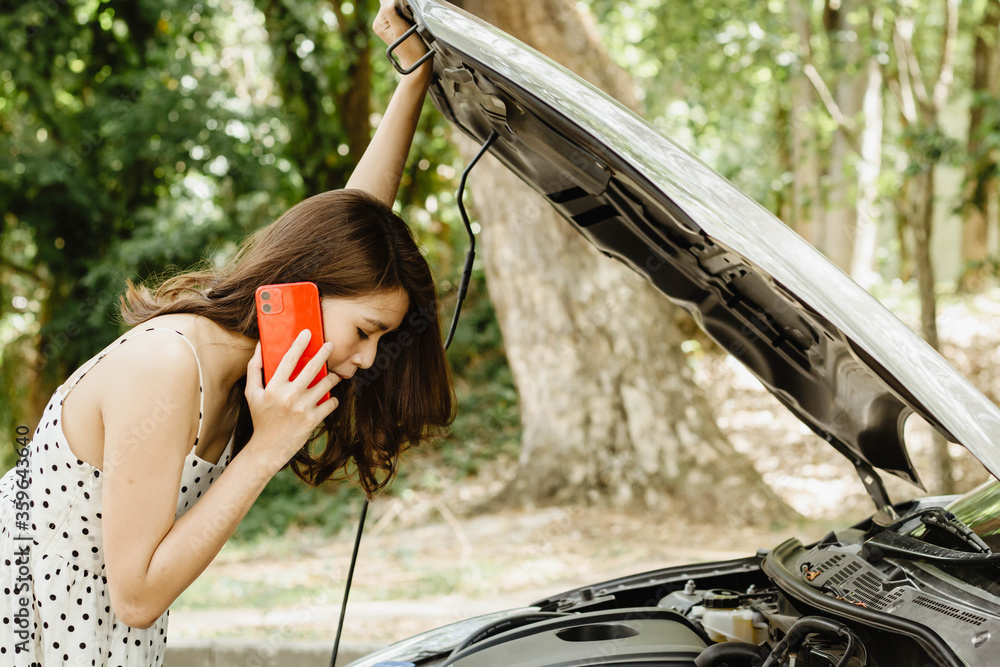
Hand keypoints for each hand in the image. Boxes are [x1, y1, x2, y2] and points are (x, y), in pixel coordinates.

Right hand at [244, 330, 339, 469]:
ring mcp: (302, 408)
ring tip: (333, 375)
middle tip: (330, 344)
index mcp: (273, 387)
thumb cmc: (260, 417)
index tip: (308, 333)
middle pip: (312, 368)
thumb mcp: (251, 393)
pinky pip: (330, 403)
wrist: (268, 448)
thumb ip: (254, 369)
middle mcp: (289, 396)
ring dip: (332, 377)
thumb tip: (259, 346)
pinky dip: (332, 399)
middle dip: (323, 353)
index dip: (300, 344)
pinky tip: (329, 397)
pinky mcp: (313, 420)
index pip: (289, 359)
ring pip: (325, 384)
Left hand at [373, 0, 428, 72]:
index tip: (405, 17)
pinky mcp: (395, 27)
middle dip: (401, 10)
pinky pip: (400, 15)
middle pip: (390, 5)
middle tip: (408, 22)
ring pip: (396, 9)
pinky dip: (407, 16)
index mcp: (378, 23)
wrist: (418, 61)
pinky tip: (410, 25)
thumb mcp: (399, 27)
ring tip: (409, 25)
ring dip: (405, 13)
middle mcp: (380, 24)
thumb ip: (390, 11)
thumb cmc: (410, 48)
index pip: (386, 3)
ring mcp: (387, 26)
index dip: (398, 5)